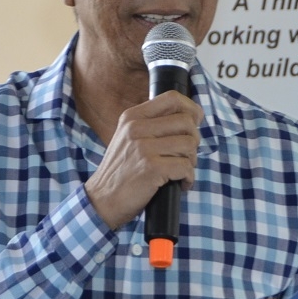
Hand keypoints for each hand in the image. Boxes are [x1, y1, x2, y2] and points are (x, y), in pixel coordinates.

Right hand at [84, 91, 202, 229]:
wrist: (102, 200)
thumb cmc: (121, 171)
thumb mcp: (129, 138)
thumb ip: (152, 125)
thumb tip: (189, 118)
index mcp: (133, 117)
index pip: (172, 98)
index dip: (191, 109)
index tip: (195, 123)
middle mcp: (137, 128)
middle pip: (186, 121)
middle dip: (194, 140)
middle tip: (185, 156)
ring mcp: (143, 148)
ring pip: (189, 144)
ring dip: (191, 161)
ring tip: (180, 171)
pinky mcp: (152, 168)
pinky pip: (186, 167)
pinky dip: (188, 178)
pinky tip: (180, 184)